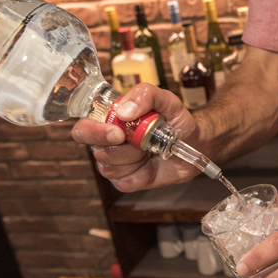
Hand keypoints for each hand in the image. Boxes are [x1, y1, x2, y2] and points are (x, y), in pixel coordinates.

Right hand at [71, 84, 202, 191]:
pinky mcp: (126, 181)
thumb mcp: (166, 99)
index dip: (93, 132)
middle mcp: (106, 142)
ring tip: (150, 149)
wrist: (194, 143)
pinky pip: (124, 183)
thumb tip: (123, 112)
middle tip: (142, 143)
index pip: (82, 129)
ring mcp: (115, 163)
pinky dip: (141, 174)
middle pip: (97, 151)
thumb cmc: (176, 120)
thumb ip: (145, 94)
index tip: (118, 132)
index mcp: (108, 121)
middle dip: (121, 148)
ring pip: (110, 168)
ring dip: (134, 159)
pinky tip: (150, 165)